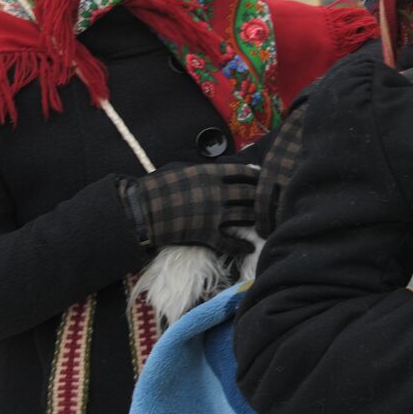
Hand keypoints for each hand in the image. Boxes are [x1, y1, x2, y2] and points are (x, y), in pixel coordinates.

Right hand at [124, 162, 259, 256]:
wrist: (139, 210)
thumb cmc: (157, 186)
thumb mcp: (182, 169)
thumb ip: (204, 169)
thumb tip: (222, 166)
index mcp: (211, 174)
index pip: (244, 173)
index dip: (258, 177)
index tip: (266, 180)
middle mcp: (217, 193)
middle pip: (250, 194)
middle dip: (263, 199)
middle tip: (273, 203)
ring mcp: (213, 214)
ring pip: (245, 216)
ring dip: (258, 221)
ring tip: (267, 224)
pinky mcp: (206, 234)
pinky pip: (230, 243)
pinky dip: (242, 246)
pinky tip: (249, 248)